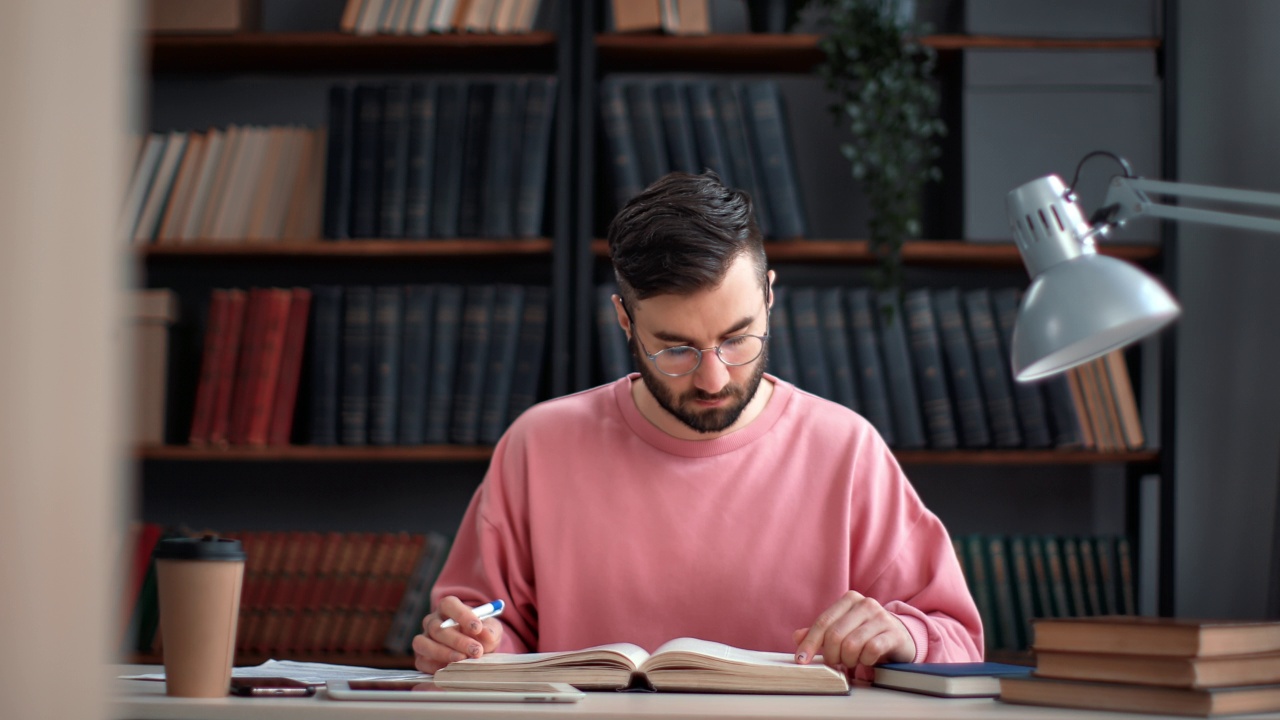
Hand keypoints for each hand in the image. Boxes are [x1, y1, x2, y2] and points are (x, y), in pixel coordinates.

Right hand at [411, 595, 504, 672]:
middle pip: (437, 628)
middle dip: (458, 641)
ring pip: (424, 643)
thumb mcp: (490, 630)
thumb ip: (490, 630)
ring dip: (444, 653)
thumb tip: (486, 633)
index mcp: (448, 608)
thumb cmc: (481, 636)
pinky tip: (451, 670)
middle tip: (476, 651)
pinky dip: (435, 667)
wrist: (475, 652)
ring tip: (463, 660)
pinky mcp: (421, 658)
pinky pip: (421, 661)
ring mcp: (424, 639)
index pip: (449, 605)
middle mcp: (432, 622)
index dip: (462, 615)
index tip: (477, 628)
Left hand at [792, 591, 915, 671]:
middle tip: (836, 663)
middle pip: (835, 635)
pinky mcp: (894, 634)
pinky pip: (871, 651)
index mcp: (849, 599)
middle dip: (832, 656)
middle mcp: (866, 604)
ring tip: (853, 661)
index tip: (801, 660)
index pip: (823, 622)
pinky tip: (867, 660)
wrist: (900, 636)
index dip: (810, 643)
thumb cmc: (866, 634)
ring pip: (852, 645)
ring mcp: (881, 617)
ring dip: (849, 660)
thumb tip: (797, 637)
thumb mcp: (843, 630)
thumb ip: (821, 633)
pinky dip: (865, 661)